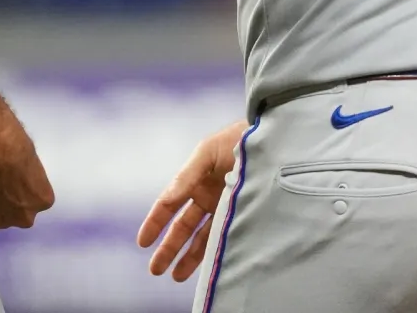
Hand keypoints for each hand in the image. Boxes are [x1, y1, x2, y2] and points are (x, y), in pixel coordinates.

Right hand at [0, 138, 55, 232]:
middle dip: (8, 205)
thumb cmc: (14, 145)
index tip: (12, 182)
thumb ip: (27, 178)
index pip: (32, 203)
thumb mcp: (30, 162)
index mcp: (42, 201)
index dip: (20, 192)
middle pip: (16, 216)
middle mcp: (25, 218)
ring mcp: (0, 223)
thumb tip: (18, 177)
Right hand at [136, 120, 248, 281]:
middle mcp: (206, 196)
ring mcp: (223, 208)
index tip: (142, 242)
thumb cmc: (237, 140)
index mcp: (194, 180)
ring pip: (201, 237)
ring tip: (176, 276)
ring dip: (188, 256)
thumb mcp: (208, 153)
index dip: (154, 223)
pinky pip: (224, 237)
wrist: (273, 139)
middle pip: (182, 227)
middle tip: (155, 269)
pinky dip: (213, 252)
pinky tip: (206, 267)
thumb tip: (166, 199)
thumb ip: (187, 176)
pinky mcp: (242, 215)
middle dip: (168, 248)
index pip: (169, 206)